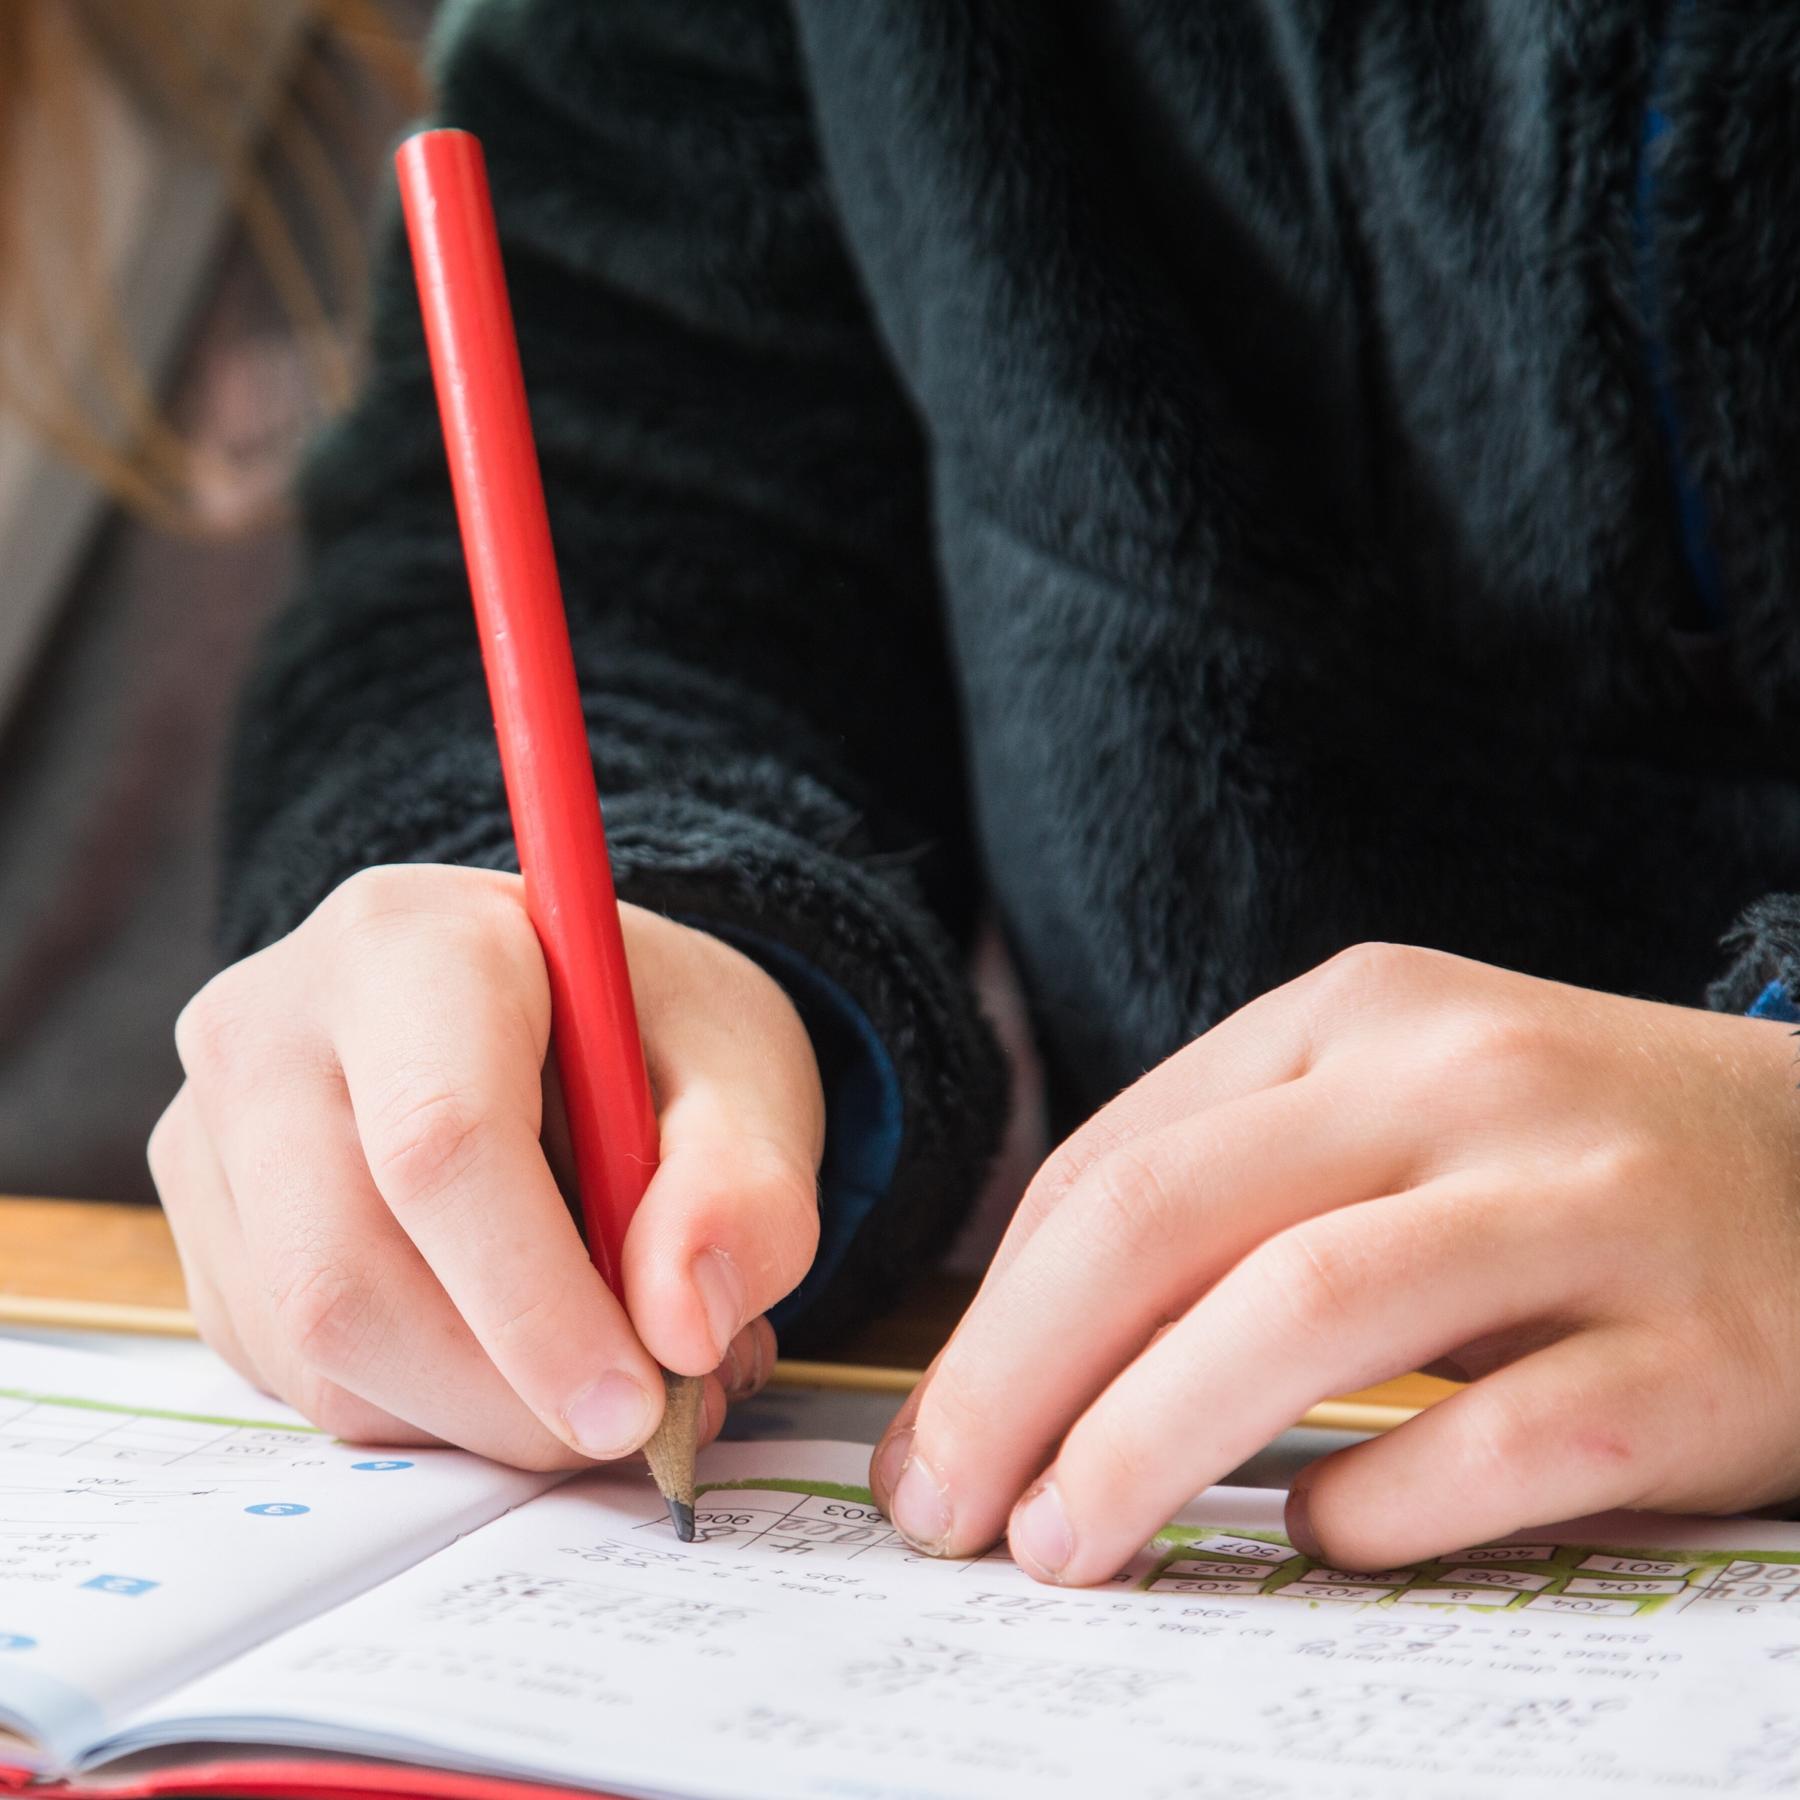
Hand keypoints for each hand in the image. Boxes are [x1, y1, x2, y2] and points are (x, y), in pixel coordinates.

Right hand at [150, 865, 823, 1466]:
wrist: (564, 1016)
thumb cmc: (652, 1035)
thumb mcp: (747, 1077)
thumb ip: (742, 1191)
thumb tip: (681, 1325)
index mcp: (411, 943)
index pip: (439, 1142)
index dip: (536, 1302)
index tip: (638, 1404)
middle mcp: (273, 1031)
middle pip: (343, 1272)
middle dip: (507, 1392)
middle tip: (643, 1421)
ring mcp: (216, 1137)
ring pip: (317, 1352)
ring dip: (482, 1414)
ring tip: (611, 1366)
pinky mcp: (212, 1236)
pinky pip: (303, 1380)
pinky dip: (434, 1409)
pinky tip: (525, 1354)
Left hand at [871, 944, 1799, 1580]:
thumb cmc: (1571, 1158)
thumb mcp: (1399, 1107)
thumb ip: (1235, 1190)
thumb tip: (1029, 1362)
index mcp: (1358, 1015)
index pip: (1114, 1161)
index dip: (993, 1315)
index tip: (934, 1438)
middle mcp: (1461, 1080)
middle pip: (1166, 1218)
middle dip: (1015, 1376)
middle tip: (944, 1510)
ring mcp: (1586, 1206)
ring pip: (1303, 1310)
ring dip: (1144, 1443)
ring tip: (1064, 1547)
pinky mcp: (1700, 1353)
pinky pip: (1500, 1440)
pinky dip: (1376, 1502)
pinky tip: (1318, 1537)